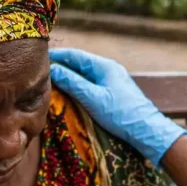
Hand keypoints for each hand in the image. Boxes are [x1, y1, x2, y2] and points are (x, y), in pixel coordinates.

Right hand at [49, 48, 186, 165]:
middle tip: (41, 73)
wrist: (147, 131)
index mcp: (104, 66)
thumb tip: (53, 69)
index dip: (56, 56)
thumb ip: (72, 82)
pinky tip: (70, 93)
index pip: (75, 55)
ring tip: (51, 83)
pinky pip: (91, 84)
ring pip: (85, 74)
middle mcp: (109, 69)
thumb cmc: (120, 114)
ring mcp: (112, 81)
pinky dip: (78, 86)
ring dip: (69, 77)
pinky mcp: (114, 93)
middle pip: (79, 63)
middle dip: (61, 66)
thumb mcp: (92, 98)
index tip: (39, 60)